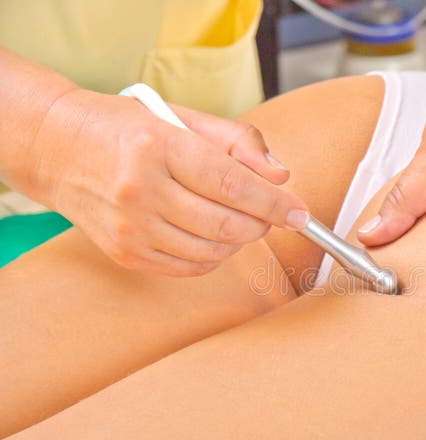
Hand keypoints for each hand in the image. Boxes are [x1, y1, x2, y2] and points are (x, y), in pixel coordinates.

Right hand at [31, 89, 307, 275]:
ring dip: (239, 241)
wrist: (58, 147)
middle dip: (260, 223)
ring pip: (212, 252)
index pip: (231, 185)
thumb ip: (239, 143)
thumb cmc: (128, 128)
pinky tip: (210, 234)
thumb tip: (280, 176)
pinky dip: (214, 256)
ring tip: (236, 219)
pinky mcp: (125, 253)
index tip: (300, 213)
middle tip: (268, 213)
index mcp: (157, 146)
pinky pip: (190, 267)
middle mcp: (140, 189)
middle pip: (226, 225)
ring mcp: (129, 227)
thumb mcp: (184, 118)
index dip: (273, 204)